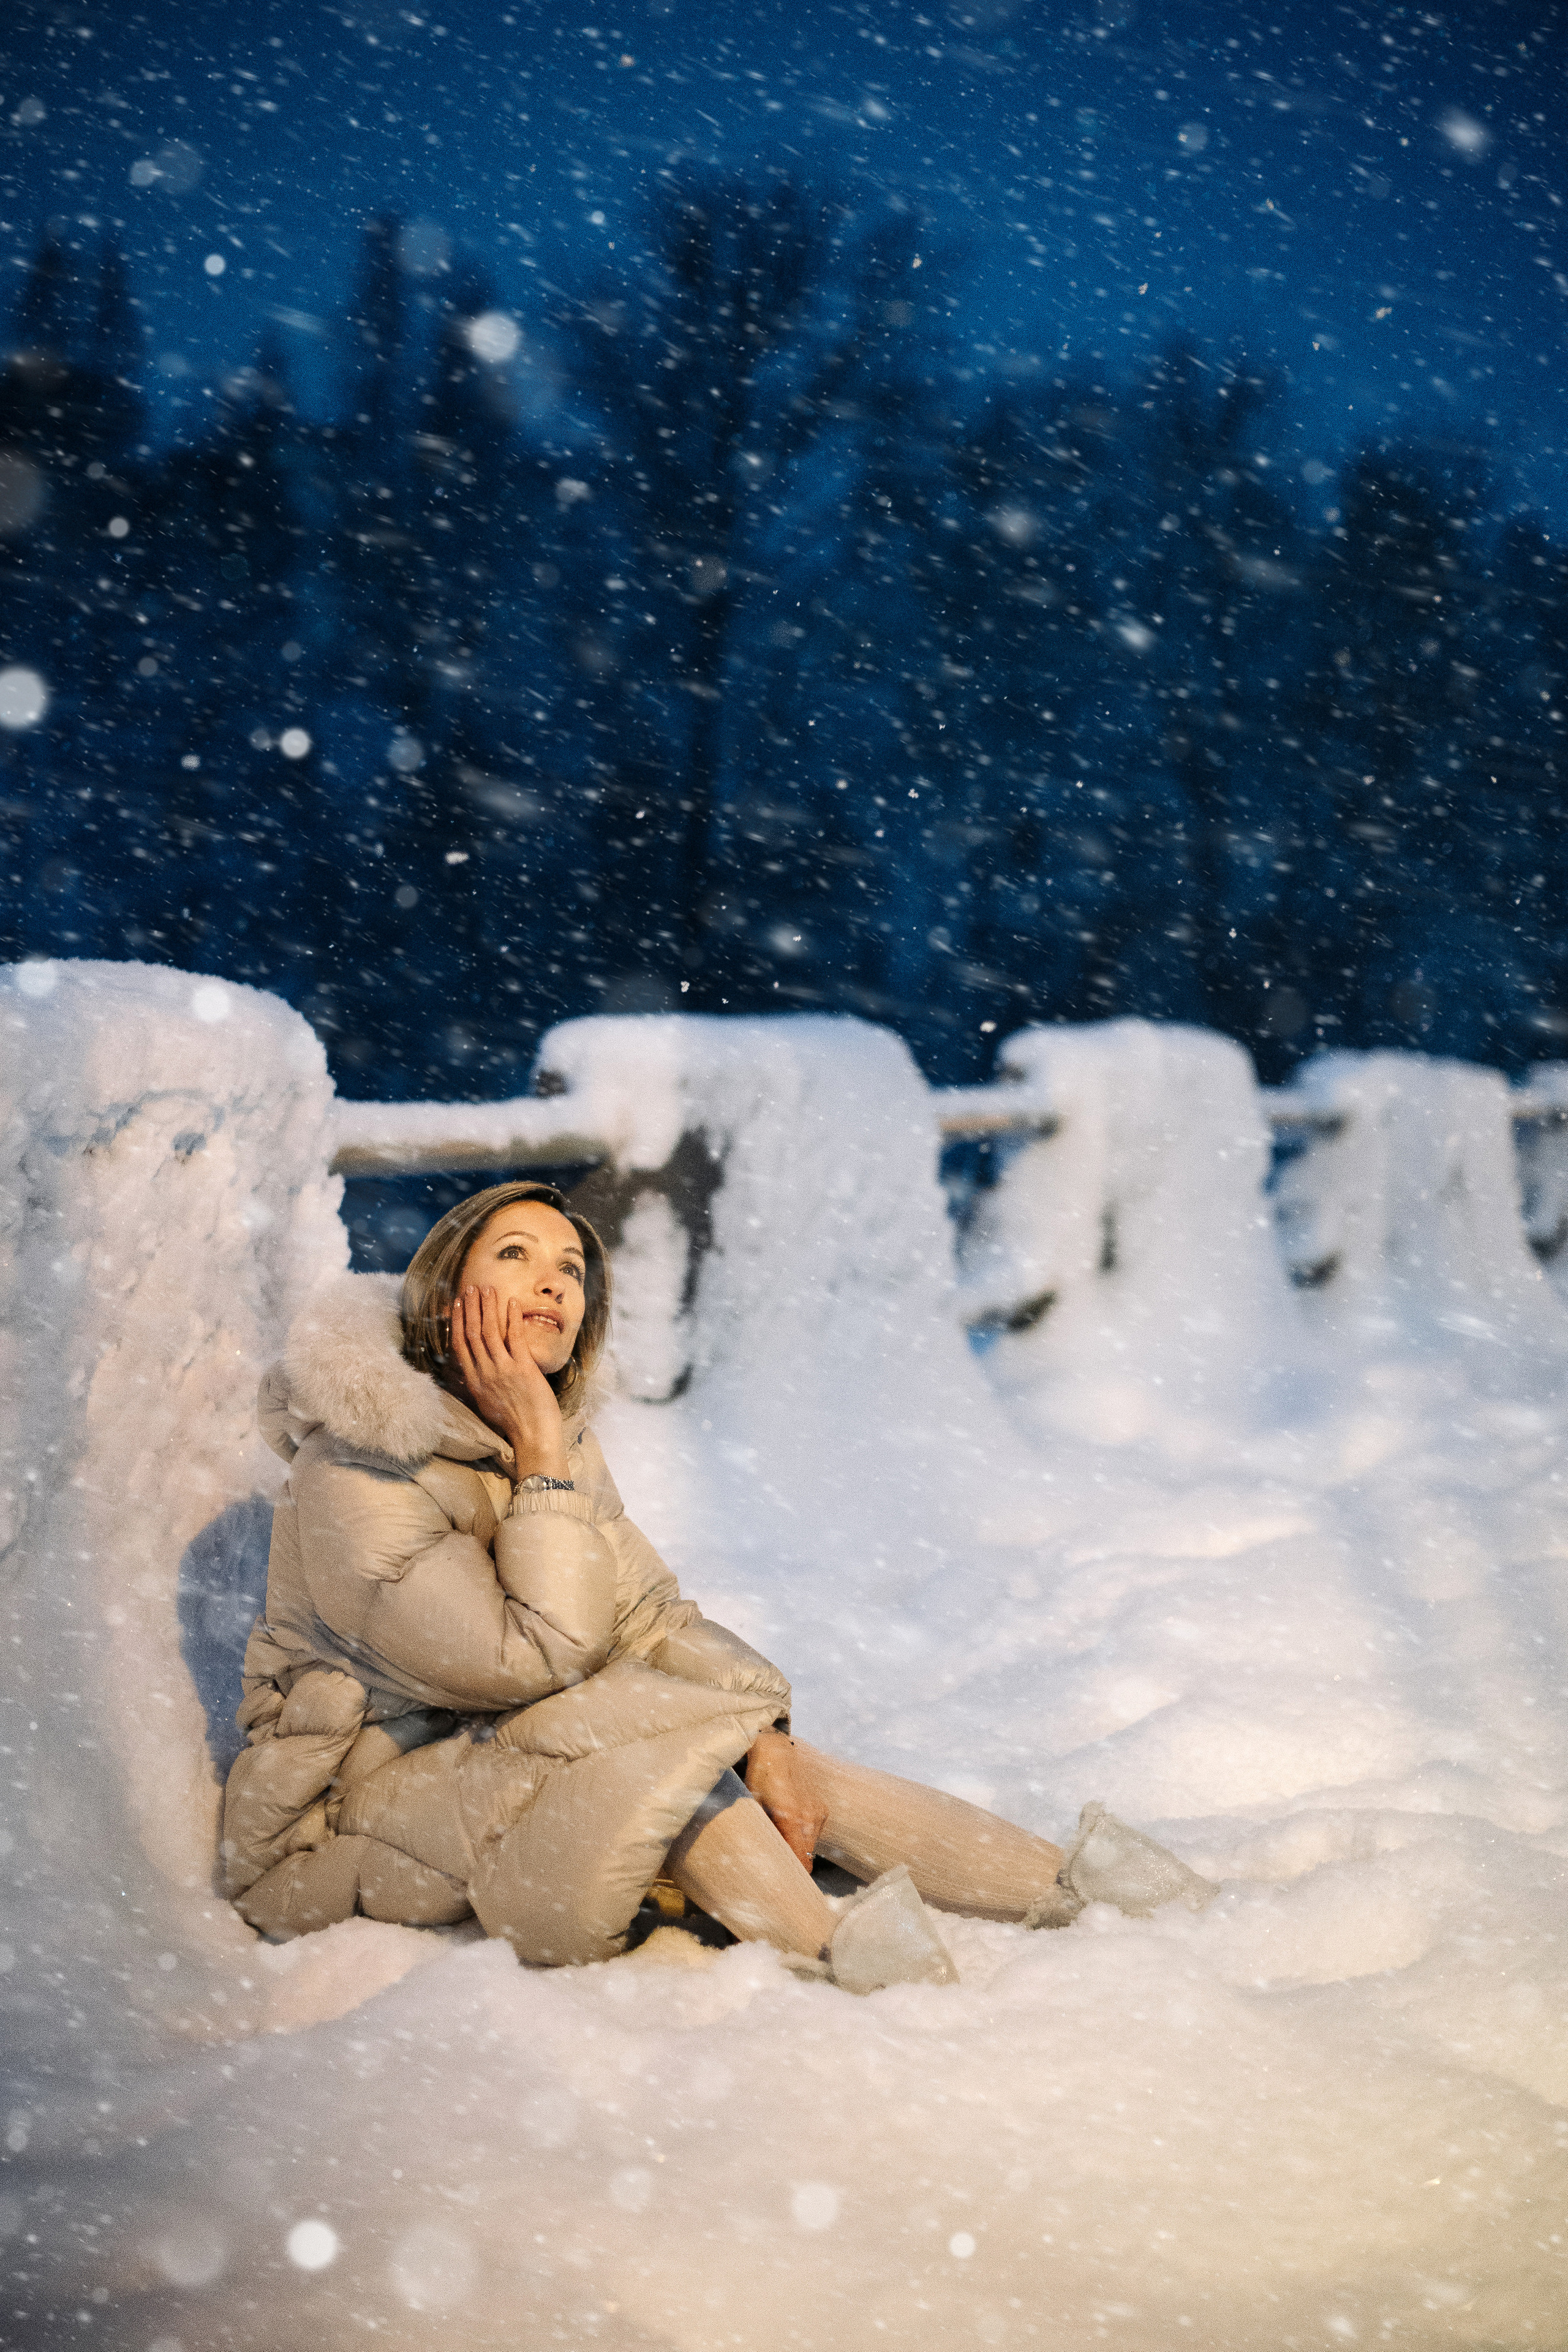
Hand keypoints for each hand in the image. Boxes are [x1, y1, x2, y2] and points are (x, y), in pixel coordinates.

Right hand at [449, 1284, 569, 1480]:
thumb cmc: (514, 1423)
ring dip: (487, 1307)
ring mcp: (503, 1370)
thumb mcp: (486, 1404)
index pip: (459, 1345)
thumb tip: (474, 1368)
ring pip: (489, 1331)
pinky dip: (511, 1318)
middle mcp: (484, 1373)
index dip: (457, 1321)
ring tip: (487, 1289)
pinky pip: (514, 1337)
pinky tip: (511, 1302)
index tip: (457, 1304)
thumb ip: (479, 1384)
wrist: (533, 1436)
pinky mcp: (523, 1368)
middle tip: (470, 1288)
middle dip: (470, 1307)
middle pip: (472, 1333)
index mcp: (474, 1382)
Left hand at [744, 1730, 827, 1872]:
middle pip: (806, 1857)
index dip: (794, 1876)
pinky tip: (789, 1826)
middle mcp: (809, 1817)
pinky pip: (813, 1832)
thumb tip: (755, 1857)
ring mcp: (818, 1812)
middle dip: (794, 1864)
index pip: (801, 1860)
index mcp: (791, 1817)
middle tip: (777, 1868)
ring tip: (780, 1843)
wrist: (776, 1751)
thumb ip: (759, 1831)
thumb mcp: (753, 1804)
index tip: (785, 1885)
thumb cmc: (759, 1778)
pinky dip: (803, 1836)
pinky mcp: (821, 1808)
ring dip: (798, 1849)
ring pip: (810, 1845)